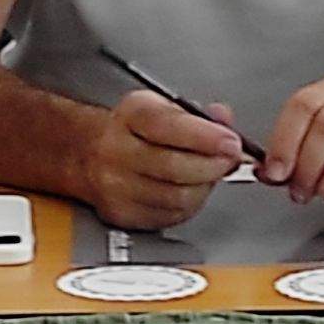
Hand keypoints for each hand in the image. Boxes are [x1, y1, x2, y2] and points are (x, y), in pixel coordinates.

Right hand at [87, 85, 247, 228]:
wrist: (91, 153)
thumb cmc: (134, 130)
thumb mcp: (164, 108)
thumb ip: (200, 115)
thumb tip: (223, 120)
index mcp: (131, 115)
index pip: (170, 126)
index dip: (206, 138)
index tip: (232, 143)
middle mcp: (115, 150)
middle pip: (175, 167)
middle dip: (214, 166)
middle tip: (230, 160)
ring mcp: (115, 186)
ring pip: (178, 197)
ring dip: (204, 187)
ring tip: (207, 174)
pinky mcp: (121, 214)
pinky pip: (171, 216)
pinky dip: (189, 205)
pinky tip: (188, 189)